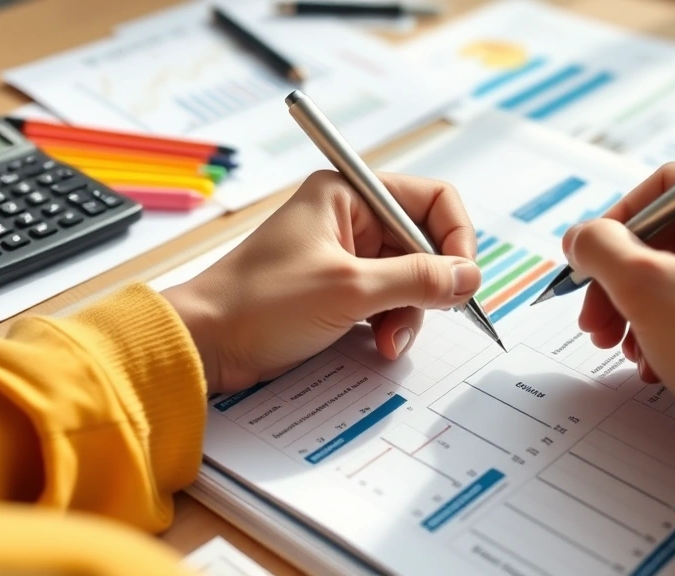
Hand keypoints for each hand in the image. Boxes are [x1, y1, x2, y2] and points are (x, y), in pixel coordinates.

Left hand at [162, 171, 481, 393]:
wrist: (205, 345)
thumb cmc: (259, 304)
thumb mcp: (349, 289)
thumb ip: (417, 279)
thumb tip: (469, 276)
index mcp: (349, 195)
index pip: (431, 200)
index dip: (455, 238)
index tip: (463, 278)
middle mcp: (351, 218)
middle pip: (423, 244)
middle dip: (429, 286)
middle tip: (429, 315)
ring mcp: (345, 255)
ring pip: (409, 278)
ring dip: (409, 312)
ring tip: (388, 341)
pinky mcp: (339, 289)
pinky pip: (386, 300)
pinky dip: (390, 323)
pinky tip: (379, 344)